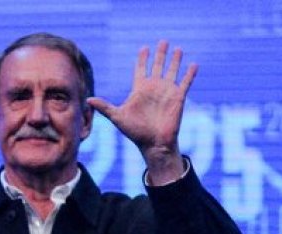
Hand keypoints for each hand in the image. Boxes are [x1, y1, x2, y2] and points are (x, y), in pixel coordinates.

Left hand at [87, 40, 195, 183]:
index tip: (144, 48)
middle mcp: (154, 88)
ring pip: (172, 71)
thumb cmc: (135, 132)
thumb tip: (88, 100)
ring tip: (178, 49)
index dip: (142, 59)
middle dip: (160, 54)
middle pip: (157, 66)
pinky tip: (194, 64)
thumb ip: (104, 107)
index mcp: (140, 90)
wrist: (154, 144)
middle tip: (163, 41)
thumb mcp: (117, 117)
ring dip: (175, 60)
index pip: (141, 69)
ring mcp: (167, 92)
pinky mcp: (178, 98)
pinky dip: (190, 74)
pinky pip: (185, 82)